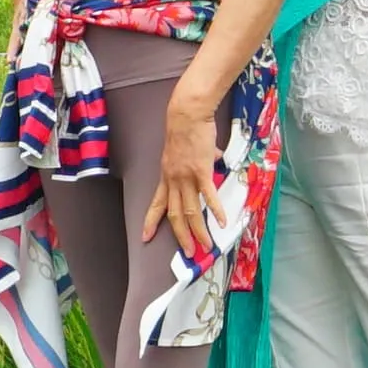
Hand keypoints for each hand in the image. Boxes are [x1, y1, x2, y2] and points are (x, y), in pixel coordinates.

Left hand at [152, 113, 223, 252]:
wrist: (187, 114)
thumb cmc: (186, 128)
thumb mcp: (183, 150)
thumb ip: (198, 159)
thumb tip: (215, 157)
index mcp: (167, 176)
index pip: (156, 204)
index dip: (151, 221)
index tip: (145, 237)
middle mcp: (173, 180)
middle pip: (175, 214)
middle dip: (180, 236)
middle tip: (188, 253)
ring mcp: (186, 177)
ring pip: (190, 211)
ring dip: (198, 231)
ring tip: (206, 246)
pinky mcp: (201, 171)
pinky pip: (208, 195)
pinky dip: (215, 210)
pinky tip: (222, 222)